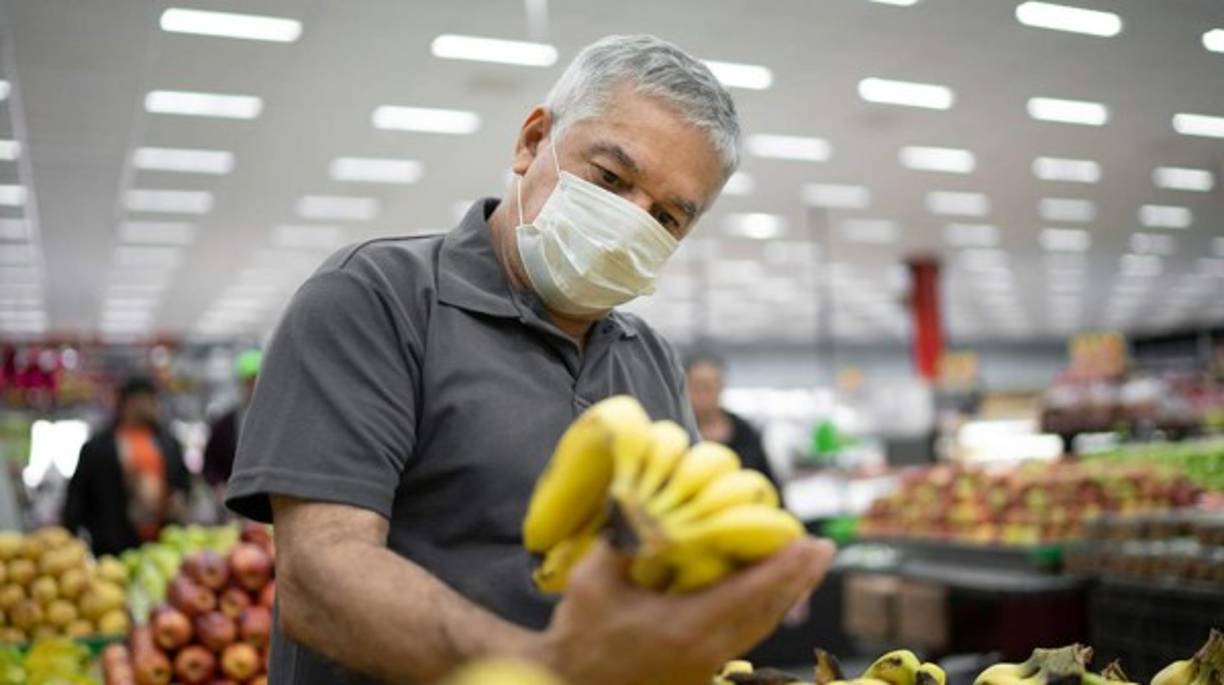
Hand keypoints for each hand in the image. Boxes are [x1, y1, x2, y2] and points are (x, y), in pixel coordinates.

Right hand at [532, 536, 835, 684]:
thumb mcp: (594, 581)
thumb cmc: (580, 634)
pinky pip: (746, 634)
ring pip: (760, 626)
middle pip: (768, 612)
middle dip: (798, 579)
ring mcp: (706, 663)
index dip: (784, 568)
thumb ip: (622, 541)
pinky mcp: (701, 668)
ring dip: (786, 594)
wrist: (569, 683)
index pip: (750, 594)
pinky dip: (763, 609)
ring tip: (806, 565)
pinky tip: (770, 591)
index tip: (810, 543)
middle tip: (821, 548)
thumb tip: (643, 503)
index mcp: (687, 628)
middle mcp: (707, 649)